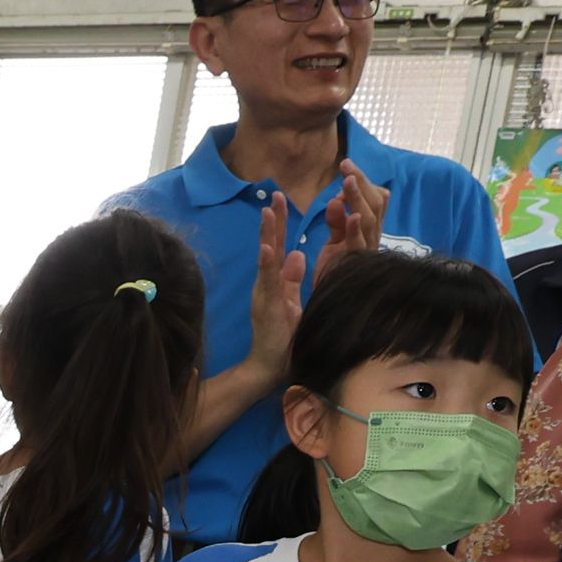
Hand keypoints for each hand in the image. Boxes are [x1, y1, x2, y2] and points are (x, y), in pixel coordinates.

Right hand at [246, 191, 308, 372]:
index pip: (278, 245)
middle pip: (270, 245)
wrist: (269, 367)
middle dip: (274, 219)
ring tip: (268, 212)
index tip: (282, 199)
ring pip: (266, 259)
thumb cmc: (283, 337)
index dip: (281, 223)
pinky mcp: (267, 307)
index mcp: (275, 281)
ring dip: (267, 235)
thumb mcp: (290, 301)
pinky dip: (267, 265)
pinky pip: (267, 283)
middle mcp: (266, 283)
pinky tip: (268, 248)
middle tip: (276, 194)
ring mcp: (265, 294)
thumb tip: (297, 255)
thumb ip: (290, 278)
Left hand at [316, 165, 387, 279]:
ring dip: (358, 199)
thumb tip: (336, 199)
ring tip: (347, 181)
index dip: (363, 181)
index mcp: (368, 230)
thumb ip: (336, 220)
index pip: (374, 199)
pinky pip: (358, 246)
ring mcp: (366, 251)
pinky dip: (356, 230)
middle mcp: (372, 238)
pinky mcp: (355, 266)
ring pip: (369, 220)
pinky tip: (353, 216)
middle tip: (346, 166)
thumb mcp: (335, 240)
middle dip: (361, 183)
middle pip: (375, 204)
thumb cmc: (334, 271)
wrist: (331, 305)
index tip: (346, 165)